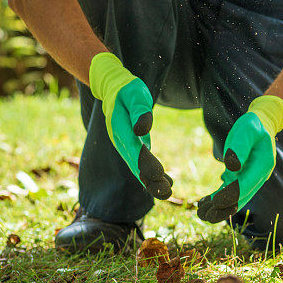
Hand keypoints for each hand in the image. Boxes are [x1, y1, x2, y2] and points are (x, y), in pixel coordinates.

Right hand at [89, 52, 172, 198]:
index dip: (144, 163)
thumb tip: (142, 131)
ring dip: (151, 181)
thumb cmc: (127, 90)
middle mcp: (120, 140)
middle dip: (149, 179)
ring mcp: (125, 145)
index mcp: (120, 127)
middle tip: (165, 193)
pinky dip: (153, 174)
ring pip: (137, 167)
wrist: (113, 89)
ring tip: (168, 192)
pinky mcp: (132, 146)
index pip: (133, 149)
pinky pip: (142, 163)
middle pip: (134, 163)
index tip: (158, 174)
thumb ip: (140, 111)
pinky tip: (168, 183)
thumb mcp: (135, 94)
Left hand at [197, 95, 282, 222]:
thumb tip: (232, 167)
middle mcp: (259, 176)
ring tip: (200, 213)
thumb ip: (240, 146)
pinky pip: (230, 192)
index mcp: (263, 165)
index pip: (246, 185)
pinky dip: (218, 199)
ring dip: (219, 208)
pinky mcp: (242, 178)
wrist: (260, 126)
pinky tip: (204, 203)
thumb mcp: (247, 129)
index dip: (231, 195)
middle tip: (205, 216)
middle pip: (242, 197)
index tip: (215, 202)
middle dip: (224, 209)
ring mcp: (251, 179)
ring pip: (235, 198)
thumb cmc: (252, 126)